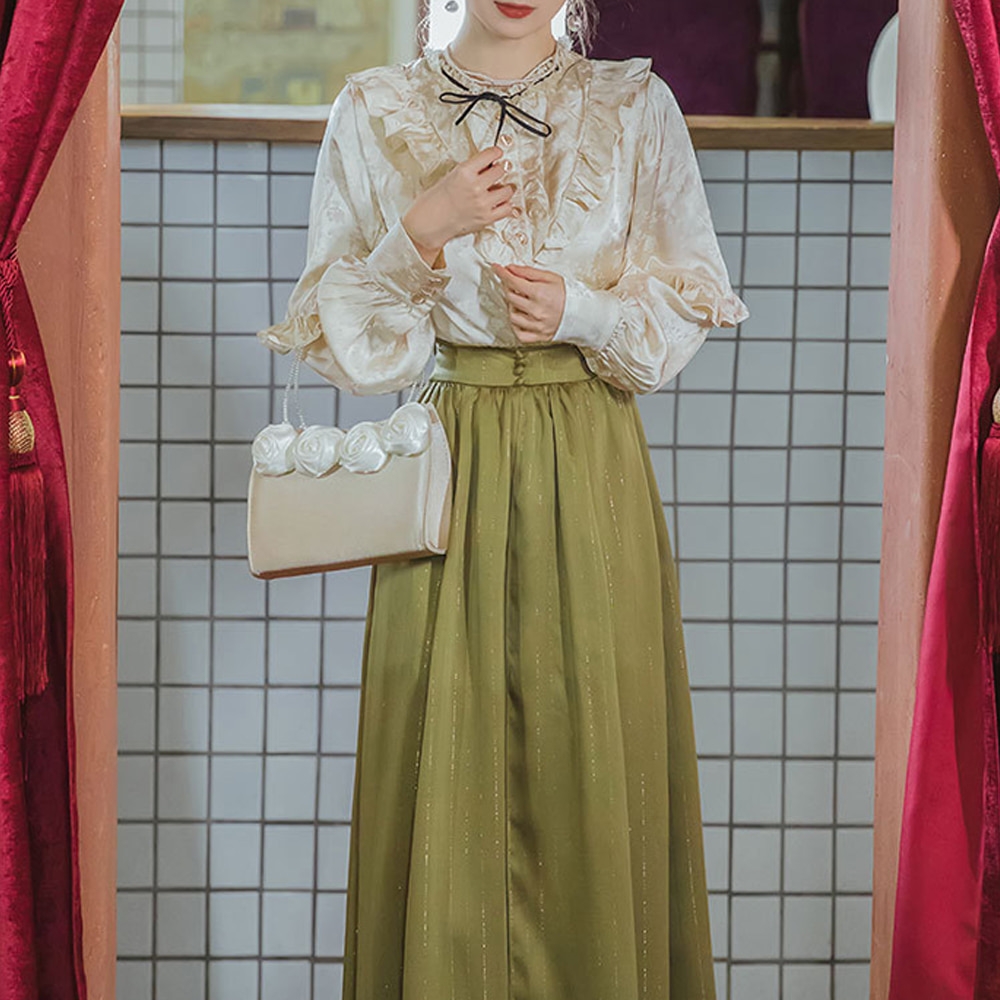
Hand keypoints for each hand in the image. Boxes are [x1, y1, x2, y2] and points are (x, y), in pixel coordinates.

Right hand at [402, 146, 515, 265]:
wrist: (430, 222)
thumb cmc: (436, 200)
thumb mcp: (452, 176)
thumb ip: (471, 171)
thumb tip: (489, 166)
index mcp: (464, 172)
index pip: (490, 154)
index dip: (496, 153)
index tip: (498, 153)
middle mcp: (475, 187)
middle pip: (501, 170)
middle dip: (499, 170)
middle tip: (496, 173)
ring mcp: (482, 203)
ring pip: (508, 190)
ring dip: (505, 188)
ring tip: (499, 189)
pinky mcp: (486, 218)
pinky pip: (507, 208)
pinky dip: (506, 205)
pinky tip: (500, 203)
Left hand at [491, 263, 565, 343]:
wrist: (582, 313)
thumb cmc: (568, 295)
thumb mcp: (550, 277)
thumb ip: (528, 272)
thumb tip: (510, 269)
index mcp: (539, 294)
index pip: (513, 281)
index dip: (502, 273)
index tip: (496, 268)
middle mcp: (536, 311)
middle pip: (510, 297)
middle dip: (509, 288)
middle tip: (515, 284)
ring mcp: (536, 325)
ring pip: (512, 315)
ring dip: (513, 306)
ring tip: (522, 301)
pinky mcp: (538, 336)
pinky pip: (519, 333)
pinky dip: (516, 325)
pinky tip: (522, 317)